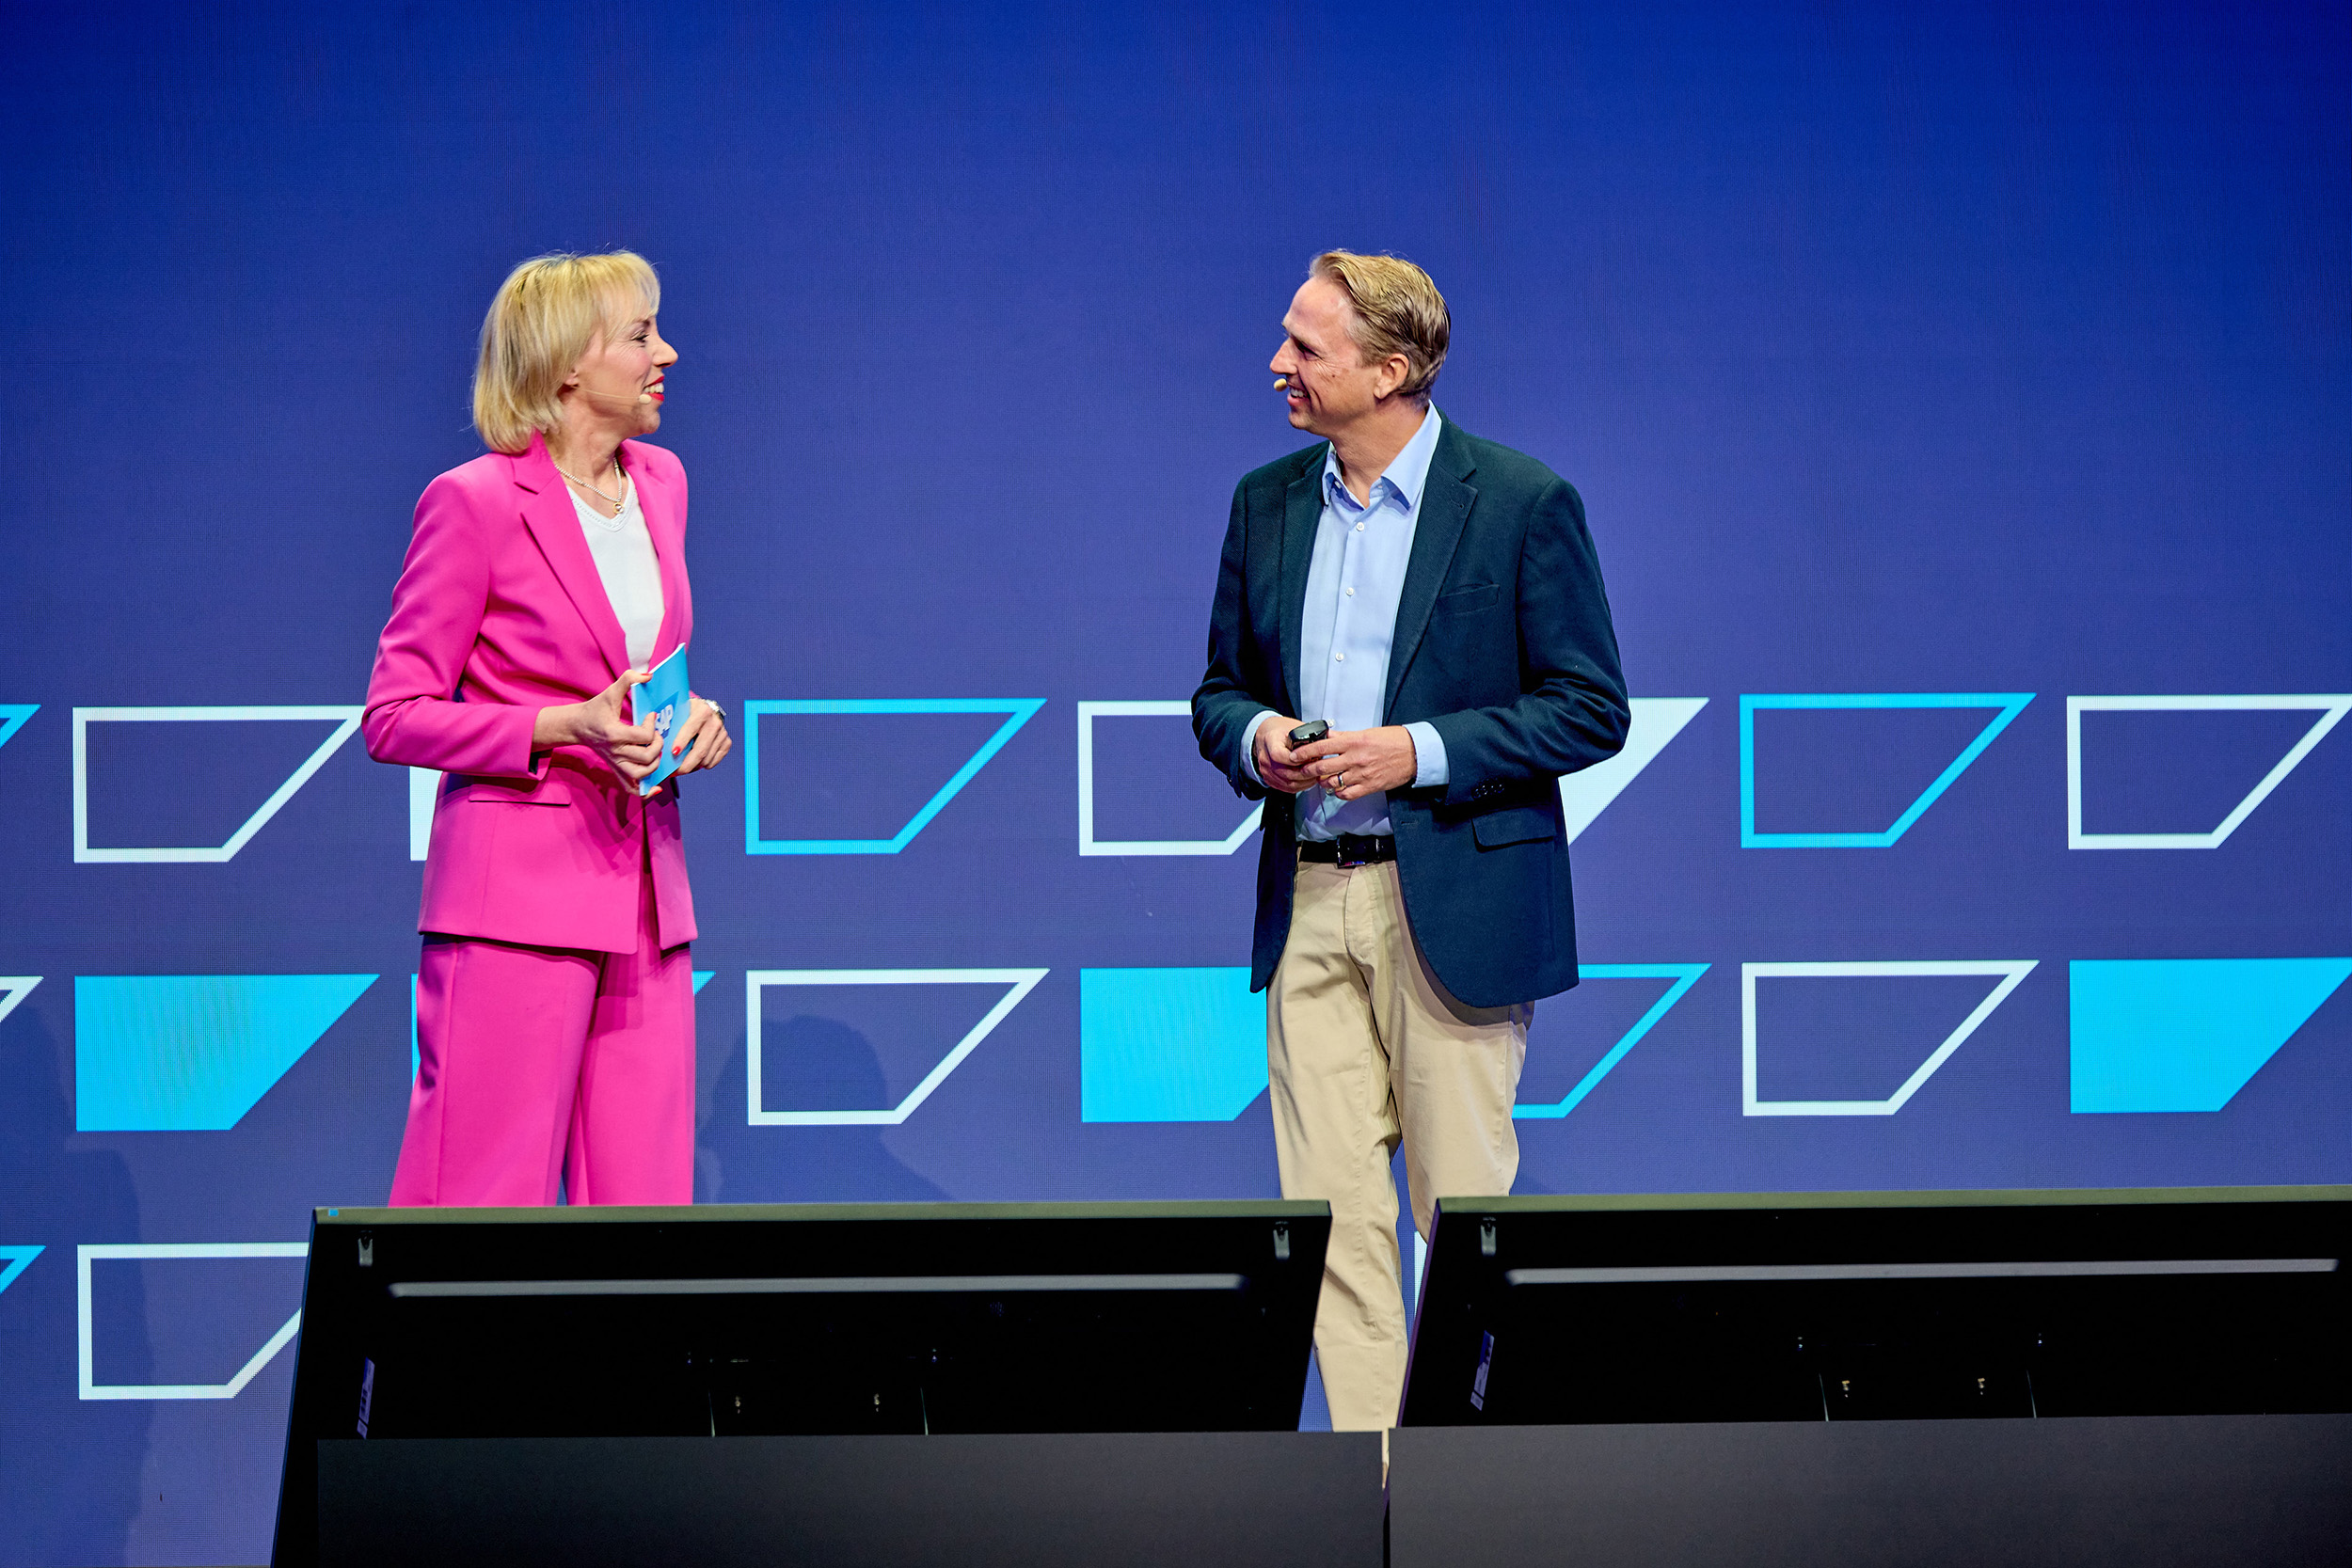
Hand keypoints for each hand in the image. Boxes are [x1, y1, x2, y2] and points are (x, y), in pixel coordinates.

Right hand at [533, 670, 661, 786]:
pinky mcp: (616, 770)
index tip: (651, 716)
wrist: (577, 726)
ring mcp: (616, 764)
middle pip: (647, 757)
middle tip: (657, 734)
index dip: (652, 726)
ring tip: (656, 751)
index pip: (643, 736)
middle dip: (658, 745)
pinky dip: (645, 791)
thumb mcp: (610, 692)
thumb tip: (648, 675)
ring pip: (642, 775)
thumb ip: (628, 679)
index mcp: (614, 734)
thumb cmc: (595, 709)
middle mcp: (615, 752)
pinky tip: (657, 785)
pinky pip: (631, 788)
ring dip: (656, 765)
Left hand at [668, 695, 732, 778]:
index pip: (691, 729)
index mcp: (702, 711)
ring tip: (681, 766)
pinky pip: (713, 761)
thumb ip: (668, 722)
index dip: (682, 742)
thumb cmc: (686, 713)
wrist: (704, 710)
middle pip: (700, 750)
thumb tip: (655, 740)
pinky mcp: (727, 743)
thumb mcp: (678, 711)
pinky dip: (702, 765)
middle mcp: (715, 722)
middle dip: (686, 764)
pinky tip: (694, 760)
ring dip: (693, 766)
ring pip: (706, 759)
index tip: (673, 753)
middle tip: (675, 772)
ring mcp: (722, 733)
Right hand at [1252, 715, 1321, 794]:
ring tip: (1315, 776)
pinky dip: (1298, 786)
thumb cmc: (1280, 730)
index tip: (1311, 759)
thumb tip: (1322, 747)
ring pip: (1287, 783)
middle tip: (1319, 769)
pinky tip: (1307, 781)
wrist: (1265, 734)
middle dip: (1306, 773)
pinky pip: (1285, 787)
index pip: (1281, 756)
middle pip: (1286, 773)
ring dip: (1304, 782)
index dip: (1298, 760)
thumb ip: (1305, 738)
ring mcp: (1265, 770)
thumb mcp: (1294, 727)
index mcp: (1270, 741)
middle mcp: (1265, 758)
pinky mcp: (1268, 778)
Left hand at [1293, 725, 1417, 800]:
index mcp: (1353, 742)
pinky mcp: (1369, 786)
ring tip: (1321, 779)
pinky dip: (1338, 793)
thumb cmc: (1392, 740)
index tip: (1294, 756)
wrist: (1414, 753)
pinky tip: (1337, 788)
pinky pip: (1346, 794)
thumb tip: (1327, 737)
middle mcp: (1355, 758)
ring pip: (1332, 782)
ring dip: (1323, 782)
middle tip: (1302, 770)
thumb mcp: (1366, 733)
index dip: (1304, 753)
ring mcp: (1361, 774)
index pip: (1322, 747)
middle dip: (1308, 770)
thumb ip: (1344, 737)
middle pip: (1323, 767)